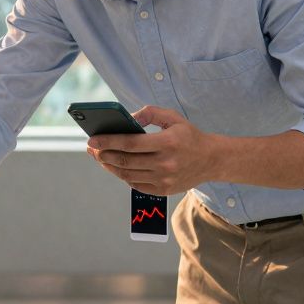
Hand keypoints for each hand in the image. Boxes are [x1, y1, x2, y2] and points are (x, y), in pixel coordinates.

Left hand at [85, 105, 217, 195]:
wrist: (211, 160)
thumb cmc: (189, 135)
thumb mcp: (172, 117)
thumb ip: (149, 113)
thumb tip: (126, 118)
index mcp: (167, 143)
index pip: (130, 143)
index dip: (108, 142)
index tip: (92, 140)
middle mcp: (165, 164)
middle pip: (125, 161)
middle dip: (103, 154)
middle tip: (91, 148)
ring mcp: (164, 180)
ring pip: (127, 175)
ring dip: (110, 166)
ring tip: (100, 157)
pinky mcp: (163, 190)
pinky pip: (136, 184)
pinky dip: (123, 176)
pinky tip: (116, 167)